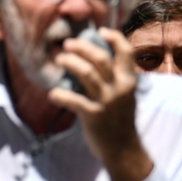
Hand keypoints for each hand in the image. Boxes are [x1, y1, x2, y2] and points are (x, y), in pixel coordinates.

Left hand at [49, 28, 151, 180]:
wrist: (123, 149)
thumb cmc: (118, 119)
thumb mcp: (123, 96)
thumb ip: (113, 79)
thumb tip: (91, 59)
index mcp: (129, 81)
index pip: (126, 52)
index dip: (114, 38)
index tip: (99, 31)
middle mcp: (120, 88)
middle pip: (101, 58)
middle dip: (82, 47)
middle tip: (67, 44)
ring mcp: (107, 101)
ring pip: (87, 74)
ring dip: (70, 63)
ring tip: (59, 59)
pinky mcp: (94, 115)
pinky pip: (73, 100)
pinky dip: (60, 95)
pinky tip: (52, 94)